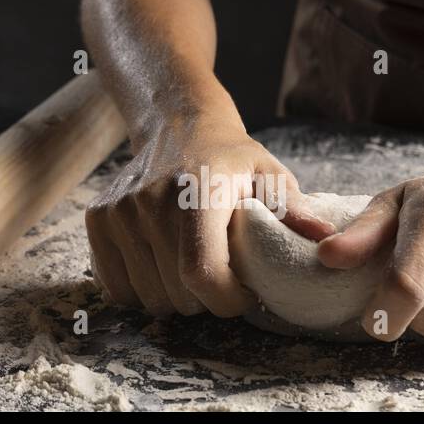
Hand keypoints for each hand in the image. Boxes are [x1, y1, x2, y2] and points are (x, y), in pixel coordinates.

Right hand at [87, 117, 334, 317]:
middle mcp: (151, 202)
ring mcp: (119, 212)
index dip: (226, 300)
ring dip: (174, 297)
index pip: (202, 274)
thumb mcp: (269, 174)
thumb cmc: (232, 158)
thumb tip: (325, 239)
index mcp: (197, 193)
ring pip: (147, 297)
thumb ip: (293, 210)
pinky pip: (116, 287)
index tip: (242, 295)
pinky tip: (162, 267)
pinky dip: (141, 290)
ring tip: (194, 268)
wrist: (177, 123)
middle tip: (222, 276)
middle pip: (176, 294)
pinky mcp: (98, 220)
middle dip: (205, 300)